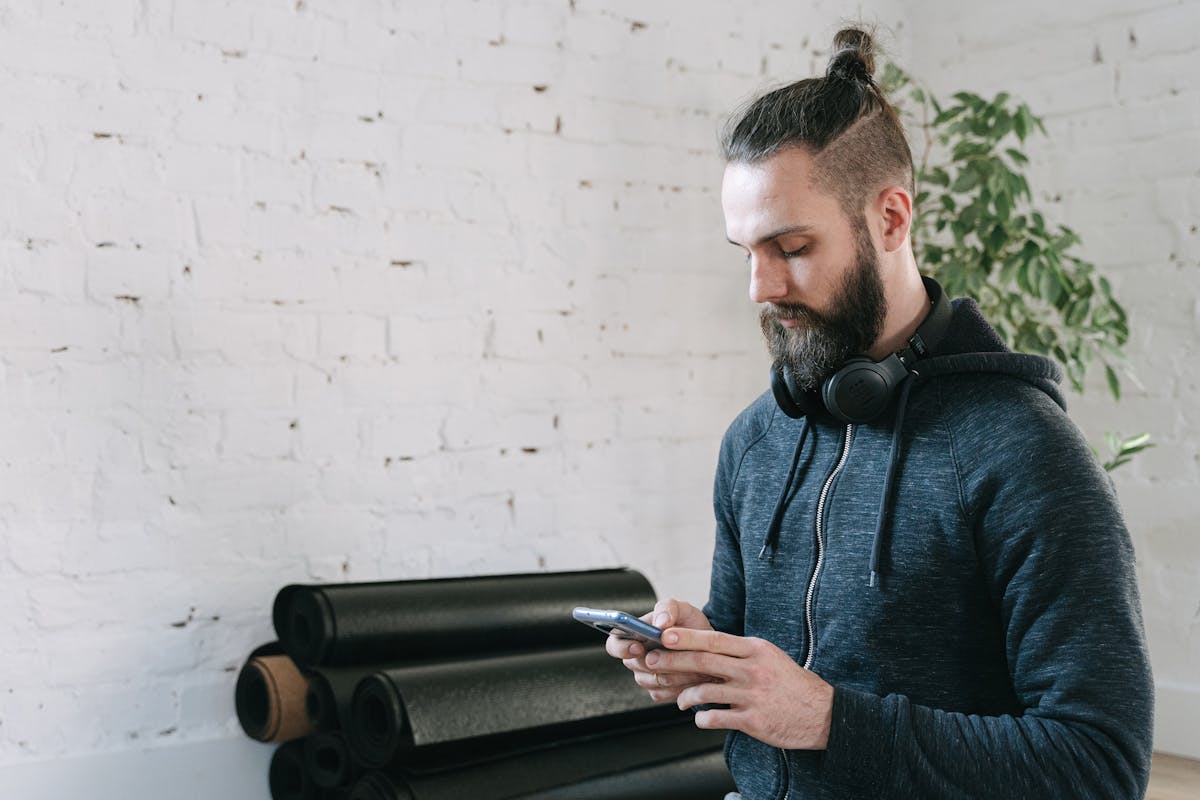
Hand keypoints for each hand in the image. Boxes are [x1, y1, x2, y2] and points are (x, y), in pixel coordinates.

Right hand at [605, 598, 715, 703]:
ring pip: (655, 680)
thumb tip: (660, 623)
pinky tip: (695, 674)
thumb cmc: (690, 625)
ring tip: (696, 661)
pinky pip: (665, 693)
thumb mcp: (683, 609)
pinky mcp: (659, 693)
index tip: (639, 647)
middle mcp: (635, 659)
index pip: (614, 644)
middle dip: (661, 659)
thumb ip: (668, 609)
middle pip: (636, 665)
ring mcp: (645, 677)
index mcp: (632, 635)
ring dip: (677, 671)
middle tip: (682, 653)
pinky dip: (682, 684)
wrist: (710, 647)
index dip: (622, 648)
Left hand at [649, 627, 833, 749]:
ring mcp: (752, 695)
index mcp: (755, 649)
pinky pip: (715, 718)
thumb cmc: (790, 683)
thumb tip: (704, 648)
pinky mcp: (752, 720)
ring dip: (684, 695)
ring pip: (705, 691)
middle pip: (703, 661)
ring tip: (679, 699)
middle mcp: (752, 669)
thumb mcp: (768, 657)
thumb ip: (739, 653)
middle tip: (651, 661)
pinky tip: (699, 717)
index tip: (663, 635)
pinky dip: (701, 718)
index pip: (714, 639)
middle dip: (672, 661)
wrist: (821, 713)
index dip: (685, 637)